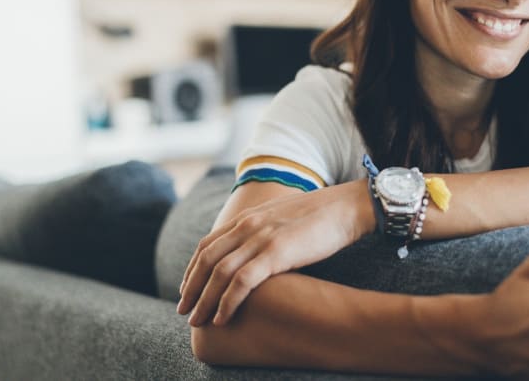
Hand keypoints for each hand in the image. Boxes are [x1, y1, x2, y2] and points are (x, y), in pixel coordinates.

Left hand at [178, 181, 372, 326]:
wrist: (345, 207)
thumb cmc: (319, 217)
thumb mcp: (281, 220)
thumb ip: (262, 232)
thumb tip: (254, 254)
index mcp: (247, 217)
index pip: (207, 245)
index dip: (192, 269)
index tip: (187, 289)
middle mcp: (248, 225)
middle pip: (207, 260)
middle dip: (191, 288)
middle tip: (184, 311)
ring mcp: (261, 238)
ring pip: (219, 273)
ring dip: (204, 300)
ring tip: (198, 321)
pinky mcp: (276, 252)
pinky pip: (242, 281)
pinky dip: (228, 301)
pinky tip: (222, 317)